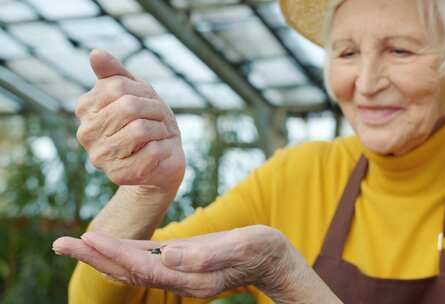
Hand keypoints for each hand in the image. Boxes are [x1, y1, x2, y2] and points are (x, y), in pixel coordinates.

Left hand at [52, 225, 306, 299]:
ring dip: (102, 256)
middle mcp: (179, 279)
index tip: (86, 238)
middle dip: (94, 257)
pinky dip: (122, 254)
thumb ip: (204, 255)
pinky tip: (110, 247)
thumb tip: (166, 254)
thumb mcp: (238, 246)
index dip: (113, 253)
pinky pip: (145, 262)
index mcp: (190, 278)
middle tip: (60, 243)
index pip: (141, 267)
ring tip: (75, 243)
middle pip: (128, 271)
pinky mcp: (182, 262)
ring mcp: (179, 273)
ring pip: (133, 268)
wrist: (273, 259)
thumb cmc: (260, 248)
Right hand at [75, 49, 184, 194]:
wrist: (163, 159)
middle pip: (129, 106)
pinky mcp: (120, 175)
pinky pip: (152, 151)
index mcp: (86, 109)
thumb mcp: (136, 91)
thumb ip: (115, 73)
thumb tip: (96, 54)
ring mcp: (101, 156)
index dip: (143, 91)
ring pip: (140, 129)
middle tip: (161, 119)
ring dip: (161, 128)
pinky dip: (165, 147)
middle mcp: (86, 134)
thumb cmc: (149, 121)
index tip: (149, 101)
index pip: (118, 86)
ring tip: (160, 134)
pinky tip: (162, 151)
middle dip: (155, 109)